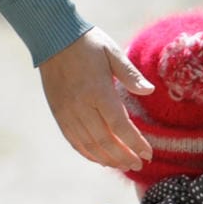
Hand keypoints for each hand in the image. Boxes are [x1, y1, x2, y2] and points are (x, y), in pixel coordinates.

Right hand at [40, 27, 154, 170]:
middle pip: (105, 141)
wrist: (52, 38)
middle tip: (138, 165)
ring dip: (108, 159)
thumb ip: (131, 74)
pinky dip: (89, 154)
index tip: (148, 154)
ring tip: (124, 165)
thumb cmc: (87, 43)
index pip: (120, 125)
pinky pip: (74, 141)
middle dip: (124, 157)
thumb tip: (150, 91)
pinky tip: (101, 160)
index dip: (135, 143)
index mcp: (98, 90)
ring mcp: (68, 112)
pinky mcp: (59, 114)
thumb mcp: (112, 52)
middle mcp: (81, 106)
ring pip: (89, 145)